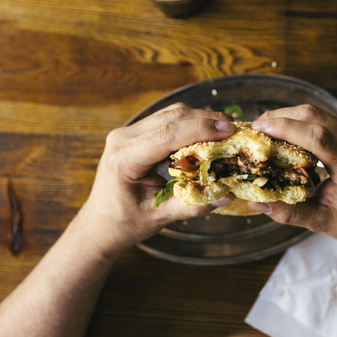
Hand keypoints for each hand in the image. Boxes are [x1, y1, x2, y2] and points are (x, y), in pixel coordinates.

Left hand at [75, 103, 235, 257]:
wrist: (101, 223)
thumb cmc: (126, 223)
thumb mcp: (159, 218)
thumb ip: (192, 205)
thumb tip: (227, 194)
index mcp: (124, 159)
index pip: (166, 134)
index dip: (200, 129)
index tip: (228, 130)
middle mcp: (122, 138)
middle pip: (171, 117)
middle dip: (206, 120)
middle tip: (236, 129)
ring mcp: (127, 132)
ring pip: (171, 113)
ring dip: (201, 118)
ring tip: (227, 130)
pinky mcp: (136, 132)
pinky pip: (167, 119)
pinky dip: (191, 123)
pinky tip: (209, 132)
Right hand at [248, 105, 336, 254]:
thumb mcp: (323, 223)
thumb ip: (289, 213)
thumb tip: (257, 203)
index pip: (318, 137)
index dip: (287, 127)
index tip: (260, 129)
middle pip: (316, 116)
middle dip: (282, 116)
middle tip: (255, 127)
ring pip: (320, 113)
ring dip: (290, 116)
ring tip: (266, 127)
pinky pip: (327, 120)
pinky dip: (303, 122)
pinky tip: (287, 132)